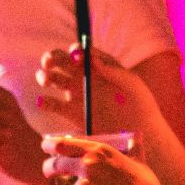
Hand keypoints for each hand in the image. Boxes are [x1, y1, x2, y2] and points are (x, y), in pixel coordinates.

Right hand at [35, 46, 157, 134]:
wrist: (140, 133)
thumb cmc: (140, 104)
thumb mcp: (132, 84)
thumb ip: (112, 70)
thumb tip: (91, 57)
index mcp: (98, 65)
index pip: (81, 52)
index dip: (74, 51)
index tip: (75, 56)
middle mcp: (84, 77)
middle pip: (61, 62)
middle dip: (52, 58)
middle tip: (49, 62)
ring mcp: (77, 94)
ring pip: (53, 79)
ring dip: (45, 76)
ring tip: (47, 80)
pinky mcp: (71, 113)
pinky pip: (53, 105)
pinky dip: (45, 102)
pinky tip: (43, 101)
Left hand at [41, 134, 184, 184]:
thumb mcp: (138, 162)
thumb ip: (132, 148)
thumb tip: (136, 137)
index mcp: (99, 150)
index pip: (63, 143)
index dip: (50, 145)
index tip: (47, 147)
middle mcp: (88, 164)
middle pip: (55, 163)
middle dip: (49, 168)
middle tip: (49, 171)